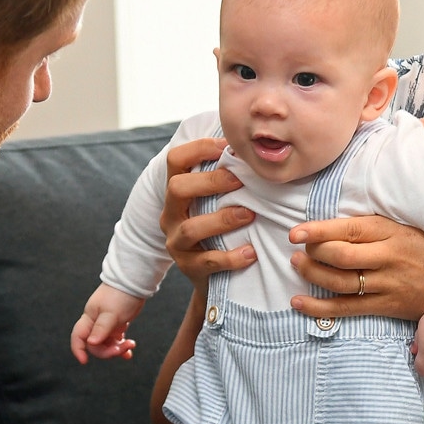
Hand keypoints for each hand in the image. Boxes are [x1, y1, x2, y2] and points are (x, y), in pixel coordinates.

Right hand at [70, 283, 144, 363]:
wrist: (134, 282)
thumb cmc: (121, 295)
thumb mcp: (111, 313)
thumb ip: (101, 328)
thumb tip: (91, 343)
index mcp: (90, 318)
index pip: (78, 337)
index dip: (78, 349)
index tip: (85, 361)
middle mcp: (96, 322)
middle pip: (95, 345)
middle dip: (108, 351)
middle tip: (123, 348)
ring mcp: (106, 324)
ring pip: (106, 344)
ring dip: (117, 349)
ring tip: (130, 345)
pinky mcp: (117, 324)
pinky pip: (116, 340)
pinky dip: (122, 346)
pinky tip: (129, 351)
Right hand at [160, 137, 256, 292]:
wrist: (213, 278)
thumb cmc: (220, 228)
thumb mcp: (216, 201)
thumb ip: (227, 176)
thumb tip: (253, 146)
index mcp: (177, 192)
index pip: (176, 160)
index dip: (198, 148)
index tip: (227, 146)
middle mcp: (171, 214)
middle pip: (176, 188)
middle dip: (210, 181)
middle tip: (240, 180)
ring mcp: (176, 242)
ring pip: (191, 228)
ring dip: (223, 219)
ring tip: (250, 215)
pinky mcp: (188, 267)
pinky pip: (207, 261)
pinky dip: (231, 257)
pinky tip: (251, 253)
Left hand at [287, 215, 423, 320]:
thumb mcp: (405, 227)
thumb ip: (373, 226)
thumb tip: (333, 223)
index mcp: (391, 232)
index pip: (348, 229)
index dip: (318, 231)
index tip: (296, 233)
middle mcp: (388, 258)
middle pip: (341, 256)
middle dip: (312, 253)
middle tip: (297, 250)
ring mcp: (387, 284)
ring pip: (340, 282)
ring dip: (312, 275)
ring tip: (297, 266)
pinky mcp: (386, 306)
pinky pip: (347, 309)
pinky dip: (319, 307)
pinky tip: (299, 303)